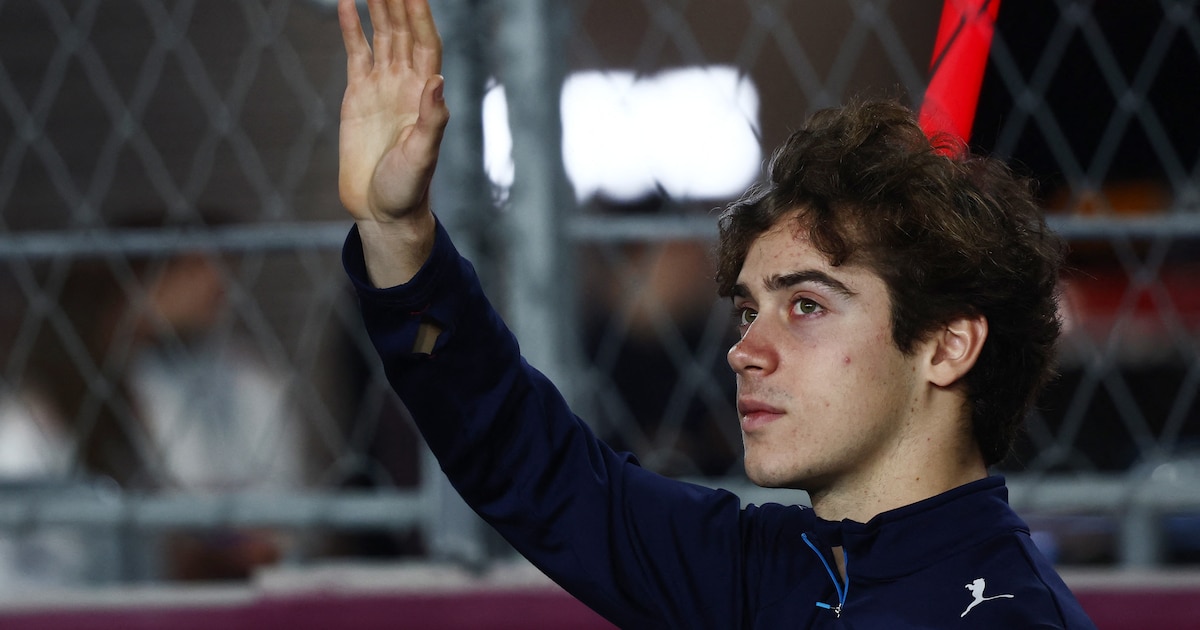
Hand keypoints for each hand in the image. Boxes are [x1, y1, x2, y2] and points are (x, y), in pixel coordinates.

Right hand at [338, 0, 449, 284]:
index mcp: (424, 95)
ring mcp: (381, 87)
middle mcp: (405, 84)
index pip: (426, 43)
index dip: (421, 15)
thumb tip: (437, 78)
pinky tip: (346, 4)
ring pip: (382, 35)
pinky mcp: (357, 96)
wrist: (382, 210)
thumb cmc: (408, 189)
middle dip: (398, 1)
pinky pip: (355, 53)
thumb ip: (432, 119)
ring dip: (378, 6)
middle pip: (404, 31)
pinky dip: (351, 28)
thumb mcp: (423, 156)